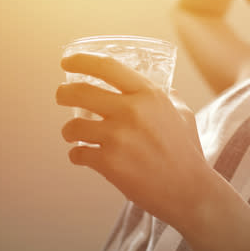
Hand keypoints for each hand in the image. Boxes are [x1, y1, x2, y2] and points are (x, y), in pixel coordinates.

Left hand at [56, 52, 206, 224]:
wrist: (188, 190)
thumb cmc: (186, 152)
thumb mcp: (182, 114)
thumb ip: (168, 98)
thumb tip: (161, 87)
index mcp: (149, 95)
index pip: (107, 66)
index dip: (81, 60)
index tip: (67, 62)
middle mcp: (132, 111)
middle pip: (80, 92)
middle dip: (63, 93)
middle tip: (61, 95)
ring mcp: (118, 137)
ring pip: (72, 126)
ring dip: (69, 131)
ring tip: (75, 135)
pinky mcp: (108, 163)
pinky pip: (78, 154)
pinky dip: (77, 155)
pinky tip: (85, 156)